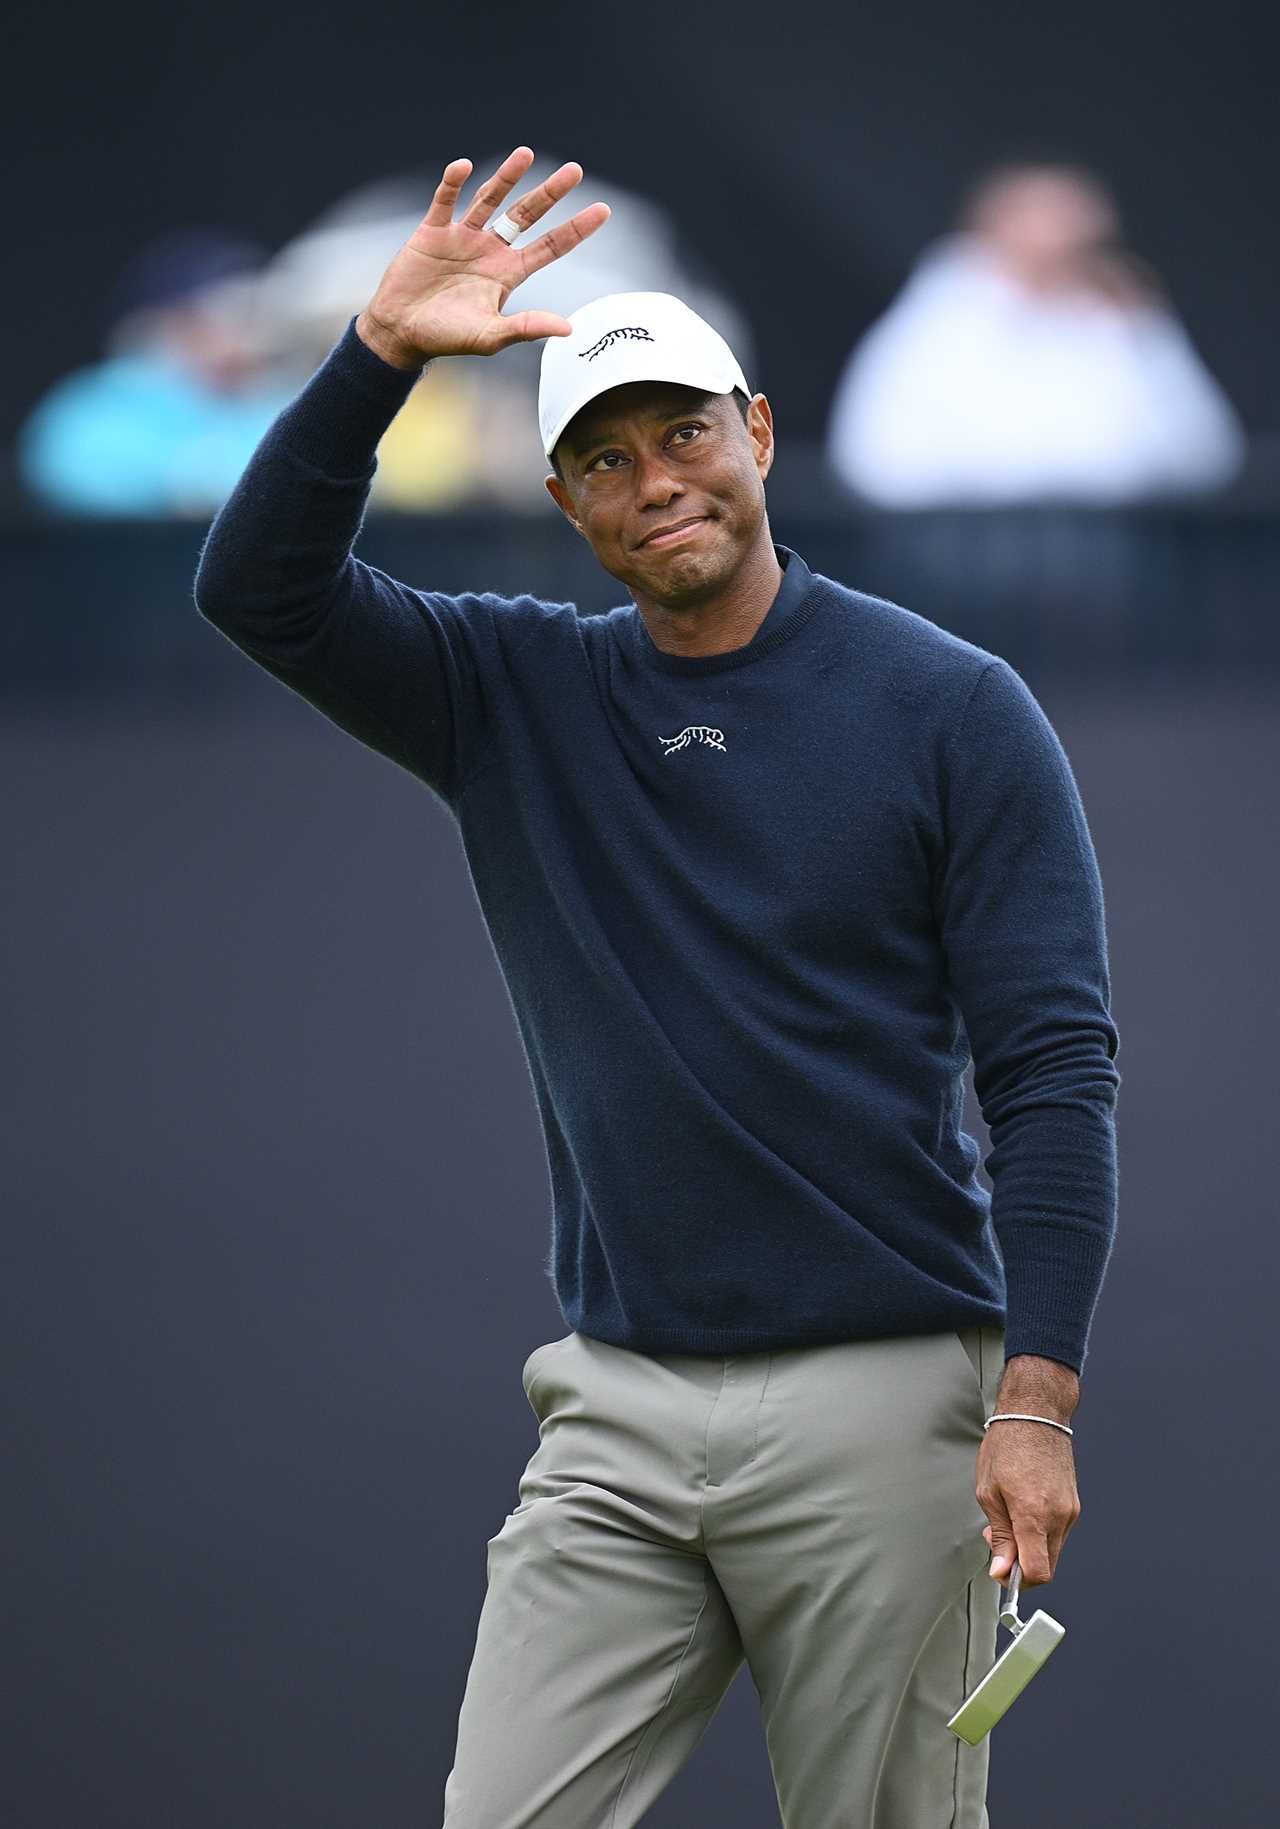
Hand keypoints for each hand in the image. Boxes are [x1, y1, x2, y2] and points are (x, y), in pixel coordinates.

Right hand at [356, 146, 609, 368]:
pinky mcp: (432, 231)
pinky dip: (453, 183)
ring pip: (490, 198)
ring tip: (526, 153)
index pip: (550, 246)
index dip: (576, 229)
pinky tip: (464, 167)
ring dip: (507, 176)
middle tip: (575, 170)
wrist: (401, 332)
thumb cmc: (447, 337)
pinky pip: (445, 200)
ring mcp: (462, 236)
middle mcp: (490, 249)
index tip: (603, 210)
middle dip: (550, 193)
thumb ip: (527, 328)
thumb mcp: (490, 336)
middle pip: (527, 214)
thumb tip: (568, 329)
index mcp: (508, 273)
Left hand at [976, 1355, 1080, 1588]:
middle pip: (1047, 1567)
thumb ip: (1000, 1536)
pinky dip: (1041, 1533)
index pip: (1037, 1572)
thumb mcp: (989, 1492)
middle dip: (1022, 1564)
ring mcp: (1070, 1511)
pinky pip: (1058, 1533)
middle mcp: (1059, 1517)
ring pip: (1053, 1551)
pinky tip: (1024, 1510)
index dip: (1017, 1581)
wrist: (1036, 1413)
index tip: (1001, 1572)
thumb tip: (1002, 1571)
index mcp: (1034, 1514)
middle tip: (999, 1541)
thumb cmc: (1008, 1445)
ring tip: (1009, 1517)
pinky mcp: (1074, 1504)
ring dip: (1031, 1547)